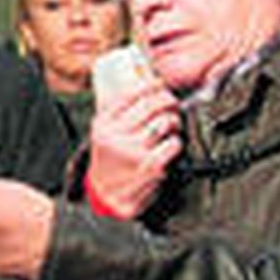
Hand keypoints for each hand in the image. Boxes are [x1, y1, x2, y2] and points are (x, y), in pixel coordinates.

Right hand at [86, 80, 182, 218]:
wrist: (108, 196)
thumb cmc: (110, 161)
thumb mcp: (104, 134)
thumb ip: (117, 115)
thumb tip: (145, 86)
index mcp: (103, 124)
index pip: (130, 95)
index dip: (150, 85)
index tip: (159, 83)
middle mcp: (116, 136)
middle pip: (152, 105)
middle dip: (168, 101)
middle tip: (171, 104)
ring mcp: (134, 151)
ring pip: (166, 122)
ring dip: (174, 121)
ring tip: (171, 125)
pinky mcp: (151, 166)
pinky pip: (174, 143)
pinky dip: (176, 142)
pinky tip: (170, 145)